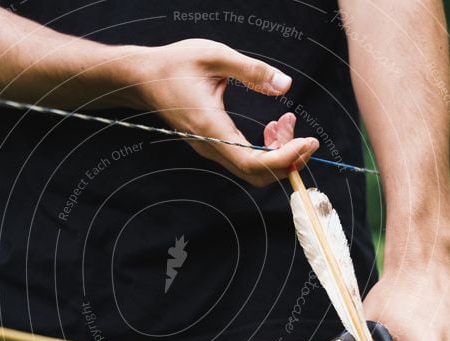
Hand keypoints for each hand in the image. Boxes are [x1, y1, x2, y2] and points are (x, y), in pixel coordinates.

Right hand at [133, 39, 317, 186]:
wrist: (142, 78)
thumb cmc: (175, 65)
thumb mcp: (215, 56)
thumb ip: (251, 70)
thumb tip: (284, 84)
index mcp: (211, 128)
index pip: (253, 161)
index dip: (284, 159)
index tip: (307, 142)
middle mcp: (211, 146)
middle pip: (256, 174)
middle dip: (288, 160)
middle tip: (305, 135)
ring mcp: (211, 149)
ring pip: (252, 169)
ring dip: (278, 153)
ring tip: (286, 122)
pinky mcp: (213, 146)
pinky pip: (245, 159)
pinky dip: (266, 149)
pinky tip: (272, 127)